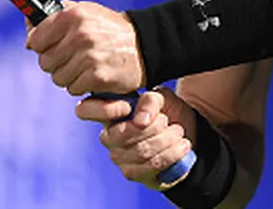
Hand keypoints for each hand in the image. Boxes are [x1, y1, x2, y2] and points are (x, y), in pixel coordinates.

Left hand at [26, 0, 145, 95]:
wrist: (145, 44)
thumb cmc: (110, 29)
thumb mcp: (85, 12)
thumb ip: (55, 17)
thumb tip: (29, 30)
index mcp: (73, 15)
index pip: (36, 39)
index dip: (41, 45)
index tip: (51, 45)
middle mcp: (80, 35)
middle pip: (45, 62)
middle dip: (56, 62)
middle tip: (72, 57)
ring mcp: (89, 57)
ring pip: (58, 78)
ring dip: (69, 75)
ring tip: (85, 65)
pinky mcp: (98, 77)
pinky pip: (73, 88)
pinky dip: (81, 85)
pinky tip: (94, 74)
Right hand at [80, 87, 195, 189]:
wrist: (186, 135)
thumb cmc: (168, 113)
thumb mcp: (162, 98)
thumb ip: (150, 100)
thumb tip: (141, 119)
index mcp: (109, 113)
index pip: (86, 109)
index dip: (105, 109)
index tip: (127, 106)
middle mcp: (108, 137)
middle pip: (123, 135)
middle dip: (154, 126)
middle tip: (168, 121)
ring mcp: (118, 157)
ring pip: (141, 151)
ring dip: (167, 140)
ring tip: (178, 132)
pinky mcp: (133, 174)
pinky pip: (151, 166)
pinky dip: (172, 154)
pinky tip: (182, 146)